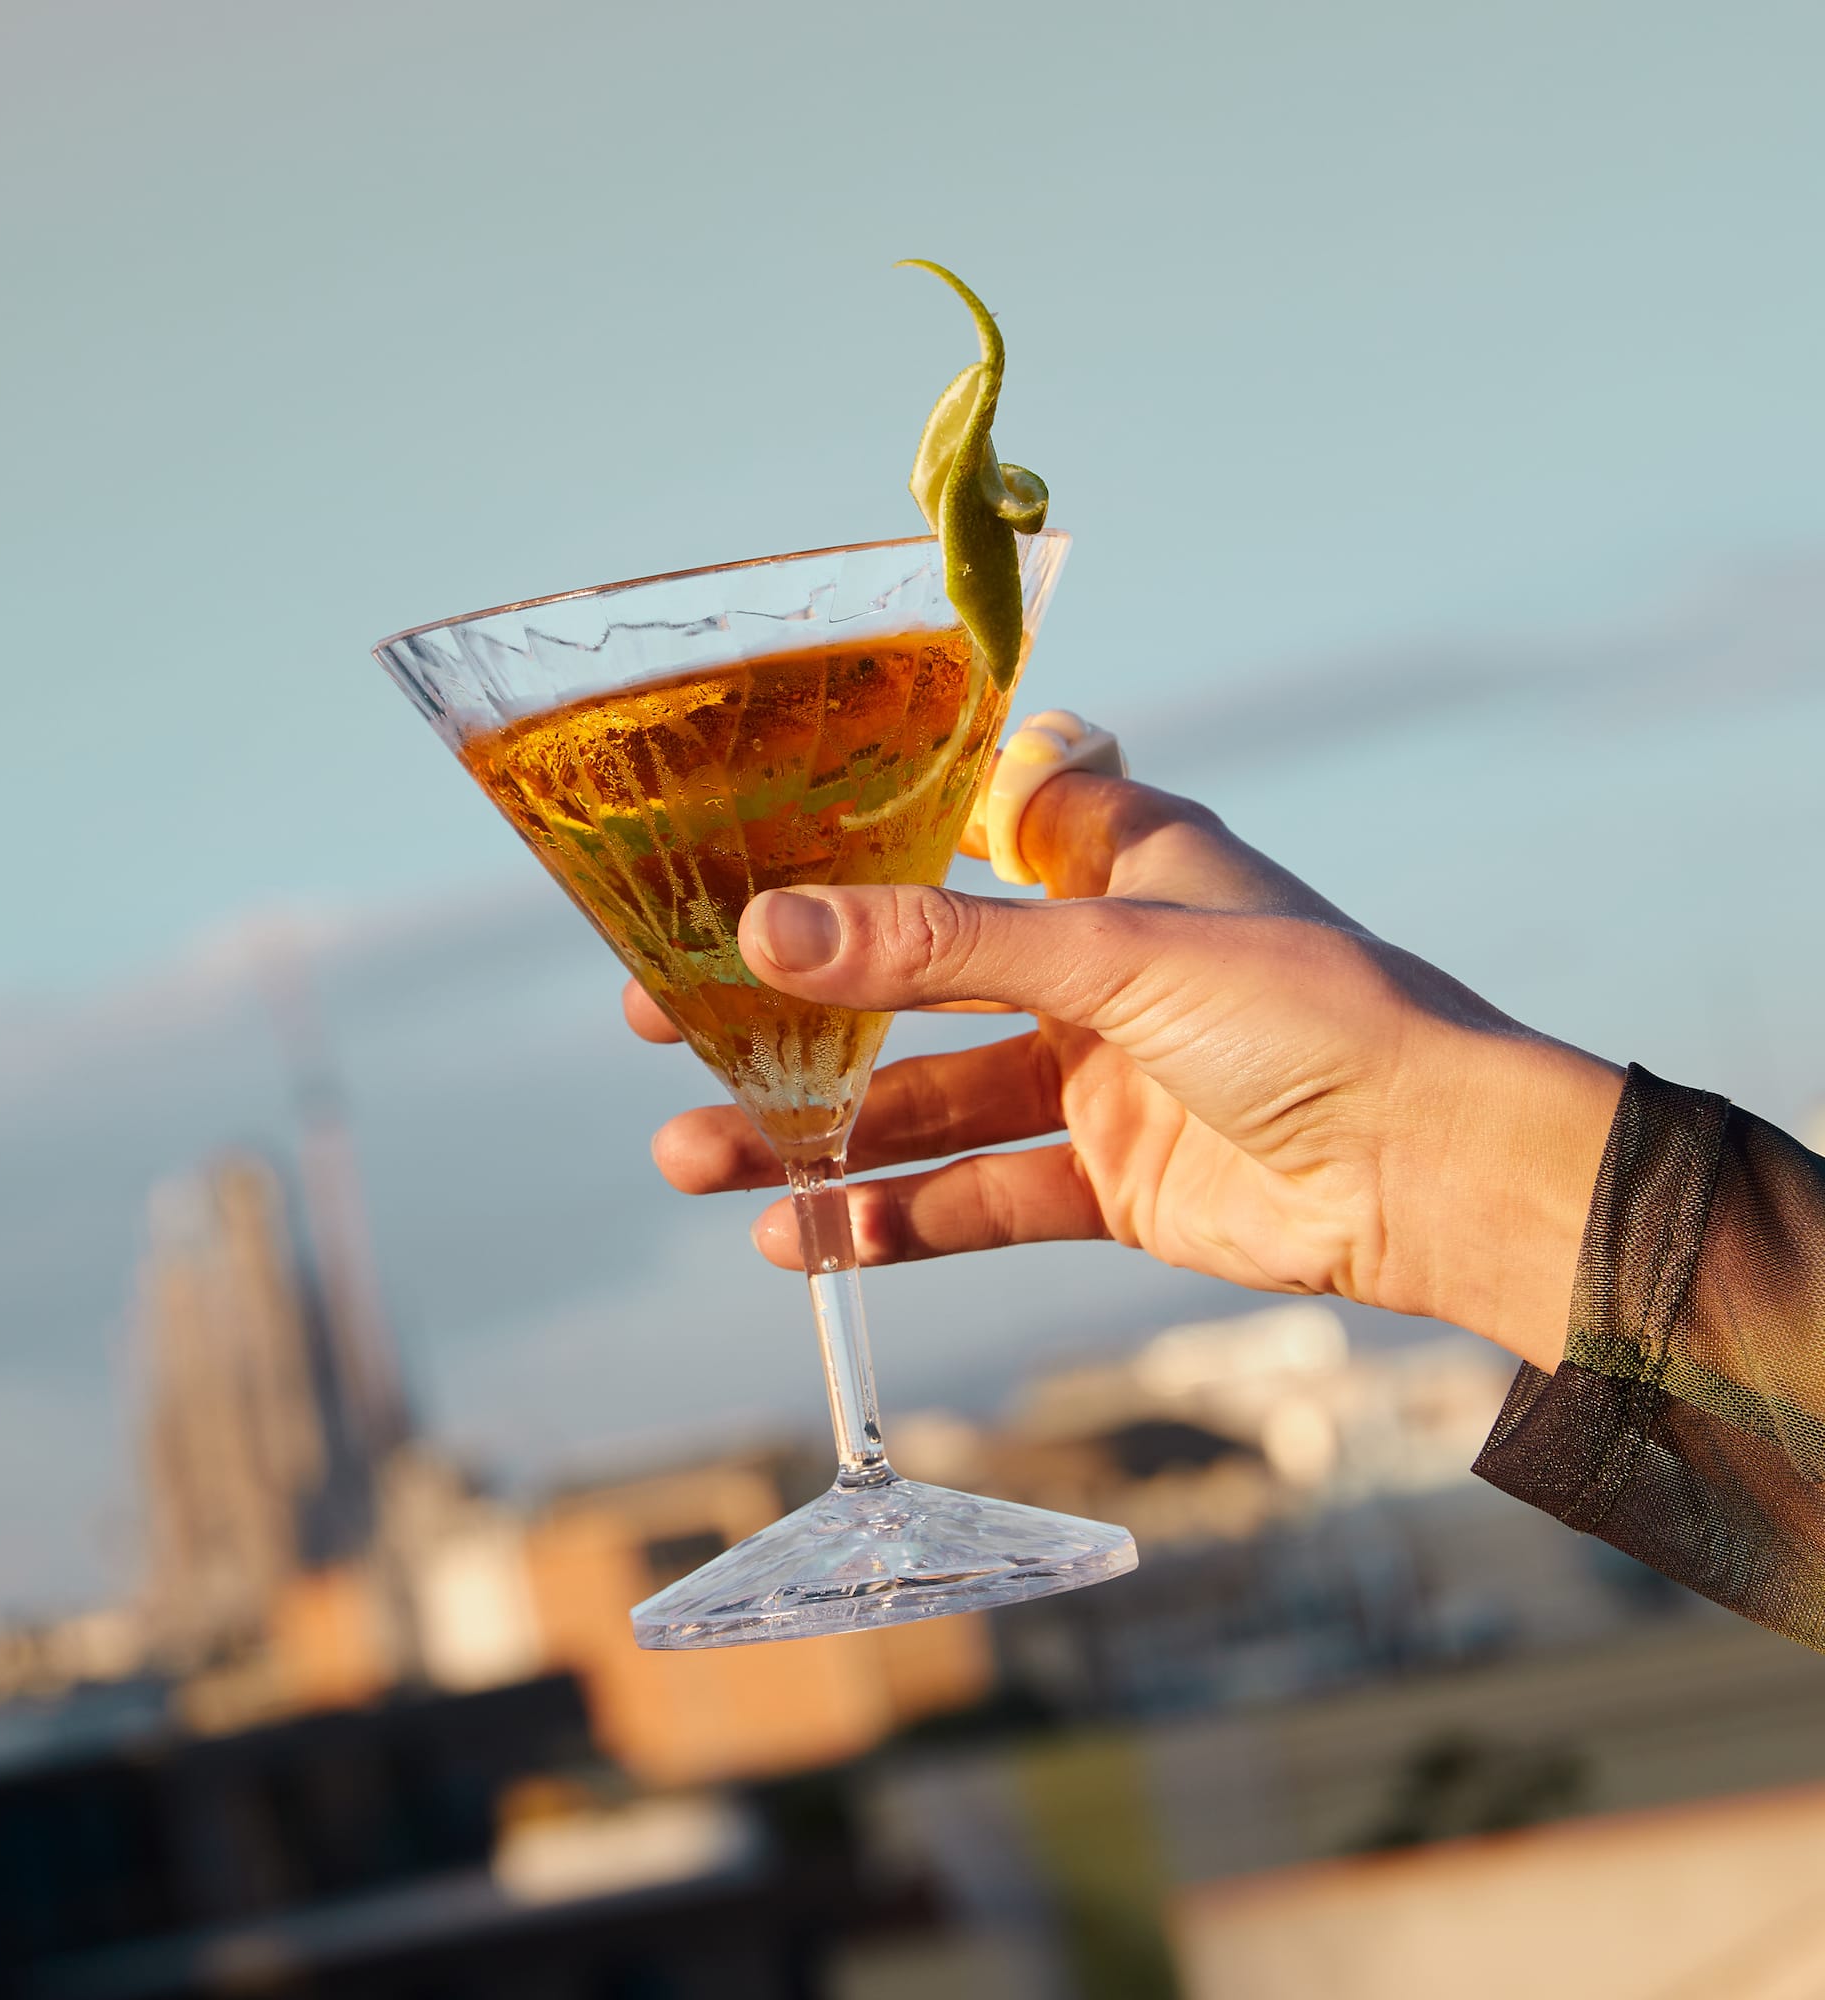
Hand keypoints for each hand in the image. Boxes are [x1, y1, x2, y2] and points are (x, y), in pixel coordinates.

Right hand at [627, 774, 1622, 1370]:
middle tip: (664, 1020)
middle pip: (909, 979)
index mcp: (1108, 861)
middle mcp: (1092, 962)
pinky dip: (892, 1219)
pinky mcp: (1105, 1180)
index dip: (843, 840)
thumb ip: (941, 947)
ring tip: (692, 1153)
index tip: (729, 854)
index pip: (950, 827)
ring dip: (813, 1133)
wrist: (1435, 1174)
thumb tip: (768, 927)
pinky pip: (977, 1198)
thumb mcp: (1113, 955)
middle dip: (791, 1006)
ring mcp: (1095, 1076)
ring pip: (924, 1100)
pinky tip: (798, 1239)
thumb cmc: (1309, 1013)